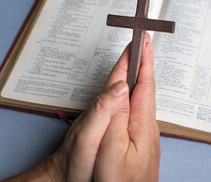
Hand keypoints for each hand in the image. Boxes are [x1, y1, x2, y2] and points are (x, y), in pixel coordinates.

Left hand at [3, 33, 159, 181]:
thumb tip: (121, 86)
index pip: (118, 76)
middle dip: (135, 58)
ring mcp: (105, 111)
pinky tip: (135, 85)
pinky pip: (124, 99)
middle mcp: (104, 104)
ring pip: (124, 86)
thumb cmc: (74, 159)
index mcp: (101, 104)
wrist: (65, 173)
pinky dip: (132, 86)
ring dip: (134, 70)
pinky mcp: (108, 120)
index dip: (130, 58)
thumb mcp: (87, 136)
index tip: (140, 41)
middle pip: (122, 77)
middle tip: (145, 42)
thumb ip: (102, 111)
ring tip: (144, 57)